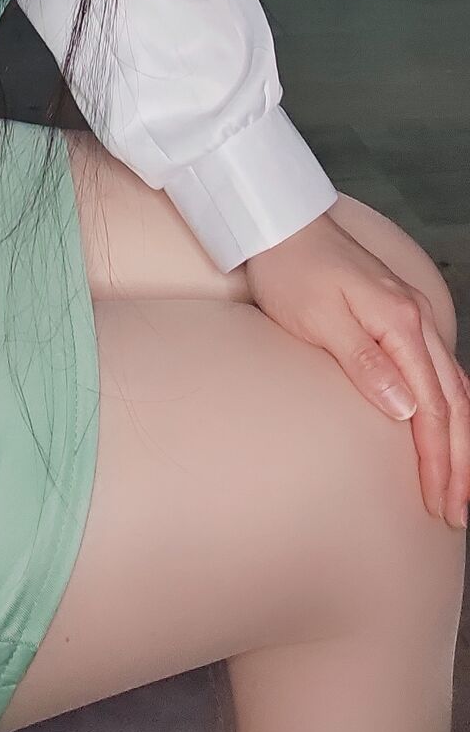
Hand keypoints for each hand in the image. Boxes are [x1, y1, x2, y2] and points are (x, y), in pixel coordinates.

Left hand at [245, 210, 469, 528]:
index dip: (438, 460)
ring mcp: (413, 315)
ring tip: (459, 485)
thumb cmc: (291, 267)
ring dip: (459, 439)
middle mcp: (418, 318)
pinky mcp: (400, 315)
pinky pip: (439, 370)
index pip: (432, 407)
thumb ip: (364, 363)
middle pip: (454, 402)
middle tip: (458, 511)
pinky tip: (448, 430)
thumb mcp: (319, 317)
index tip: (439, 503)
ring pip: (454, 388)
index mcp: (402, 322)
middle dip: (459, 461)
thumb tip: (406, 410)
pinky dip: (451, 408)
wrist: (279, 220)